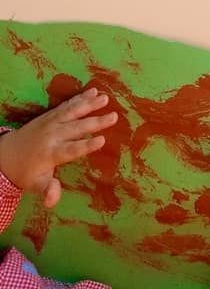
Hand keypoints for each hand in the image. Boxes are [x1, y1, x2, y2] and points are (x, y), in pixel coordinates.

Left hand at [0, 88, 116, 207]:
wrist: (6, 153)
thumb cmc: (26, 172)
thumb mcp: (35, 185)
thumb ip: (47, 190)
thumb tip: (52, 202)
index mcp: (51, 154)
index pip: (71, 150)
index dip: (86, 145)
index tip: (102, 140)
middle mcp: (52, 136)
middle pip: (77, 128)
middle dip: (96, 122)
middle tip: (113, 117)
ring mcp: (51, 123)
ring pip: (73, 112)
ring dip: (90, 104)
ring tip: (105, 98)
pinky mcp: (50, 115)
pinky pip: (67, 105)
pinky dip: (80, 98)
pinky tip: (93, 92)